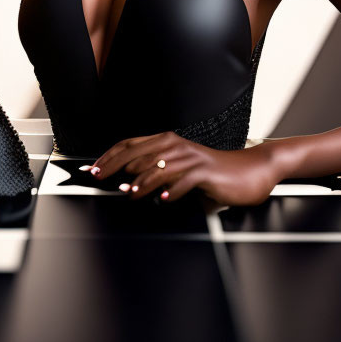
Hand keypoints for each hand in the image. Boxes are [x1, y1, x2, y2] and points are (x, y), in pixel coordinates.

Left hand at [87, 132, 280, 205]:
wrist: (249, 170)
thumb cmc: (213, 173)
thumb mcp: (180, 169)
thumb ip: (155, 172)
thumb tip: (125, 181)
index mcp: (167, 142)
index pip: (130, 144)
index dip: (108, 156)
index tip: (92, 169)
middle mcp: (176, 146)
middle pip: (139, 153)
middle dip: (115, 166)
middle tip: (100, 180)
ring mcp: (191, 158)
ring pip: (159, 168)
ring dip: (141, 181)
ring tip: (129, 192)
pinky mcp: (205, 173)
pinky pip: (185, 181)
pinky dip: (172, 190)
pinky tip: (163, 199)